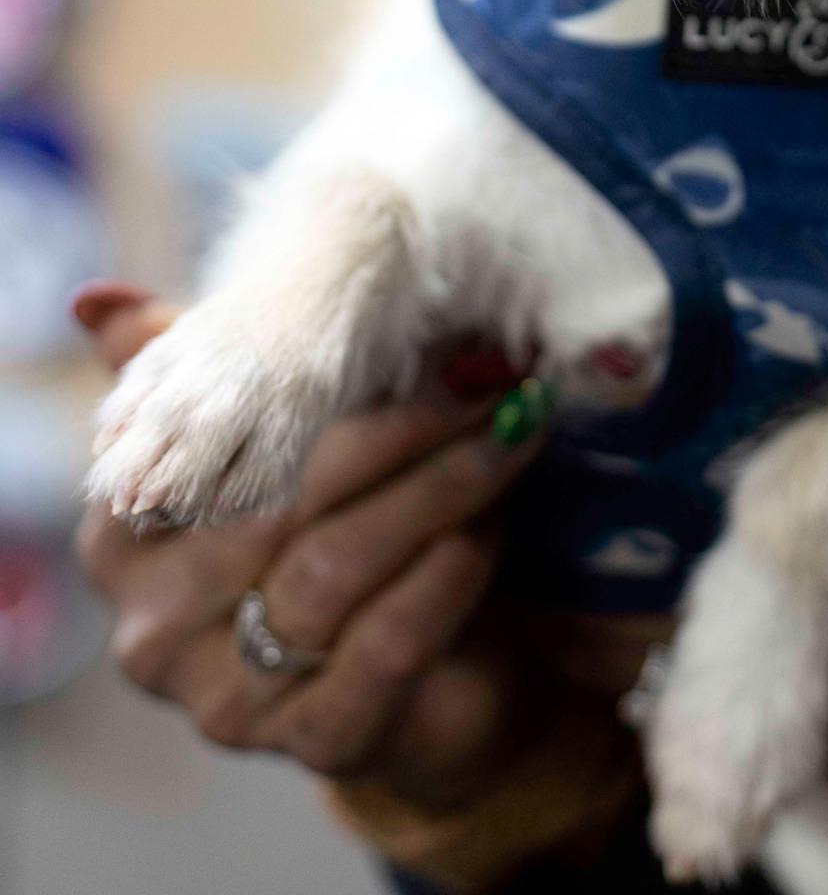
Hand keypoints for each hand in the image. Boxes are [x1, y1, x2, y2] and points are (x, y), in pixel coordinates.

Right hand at [75, 287, 548, 806]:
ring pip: (341, 566)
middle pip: (283, 503)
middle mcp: (156, 630)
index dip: (307, 384)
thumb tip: (97, 301)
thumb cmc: (338, 526)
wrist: (431, 670)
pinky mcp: (320, 745)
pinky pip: (391, 641)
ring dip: (443, 486)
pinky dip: (451, 569)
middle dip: (401, 428)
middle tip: (487, 374)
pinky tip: (492, 522)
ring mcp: (229, 702)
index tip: (405, 333)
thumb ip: (200, 365)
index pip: (207, 449)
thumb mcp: (274, 436)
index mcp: (125, 538)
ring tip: (511, 430)